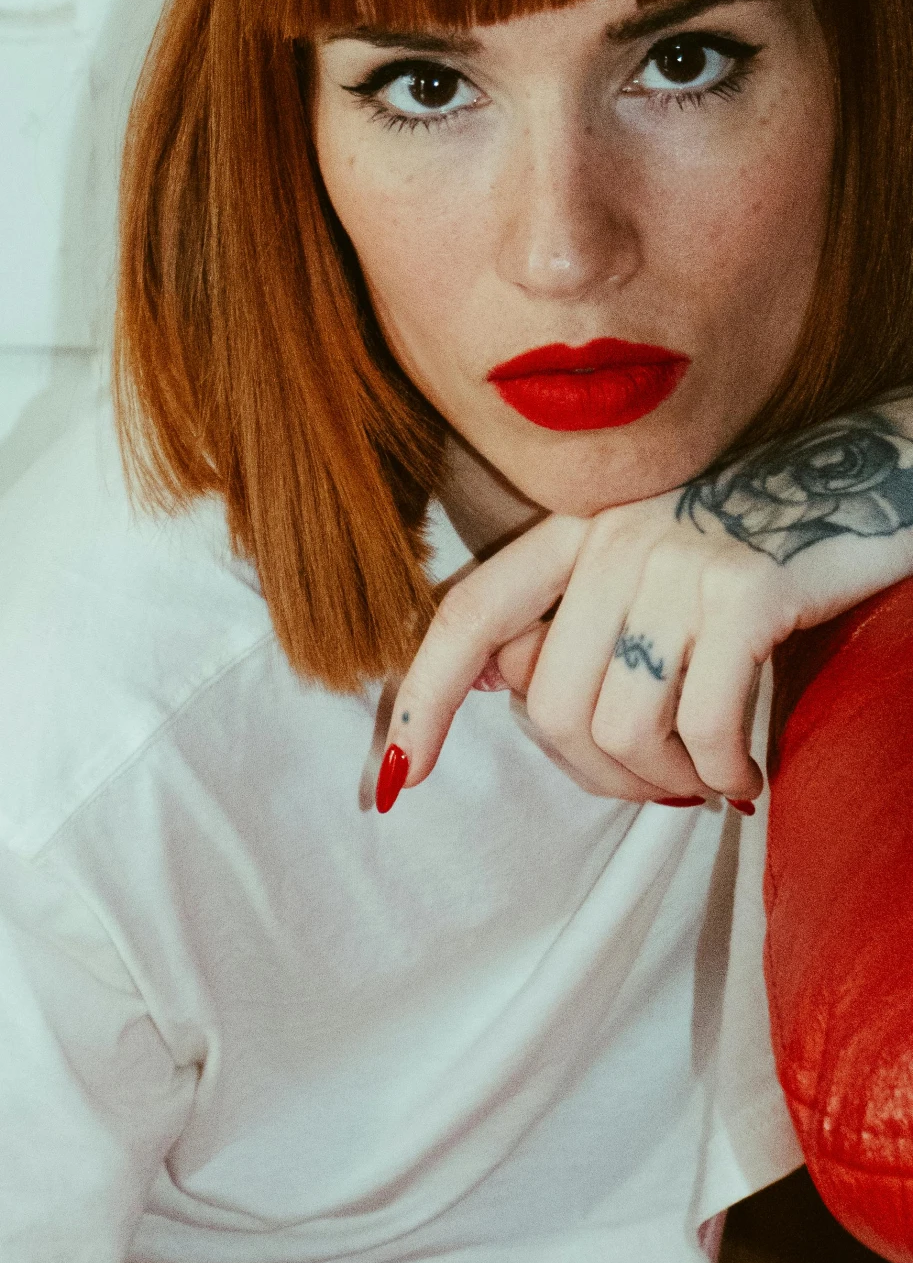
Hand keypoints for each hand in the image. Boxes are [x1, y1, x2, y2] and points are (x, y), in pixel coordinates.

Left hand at [383, 401, 912, 805]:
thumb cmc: (755, 539)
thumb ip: (575, 613)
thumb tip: (505, 688)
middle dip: (598, 775)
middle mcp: (612, 534)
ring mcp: (677, 560)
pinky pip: (702, 728)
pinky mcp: (746, 593)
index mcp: (574, 526)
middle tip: (654, 787)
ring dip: (664, 781)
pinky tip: (745, 775)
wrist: (877, 475)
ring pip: (621, 727)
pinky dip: (721, 774)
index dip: (424, 698)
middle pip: (551, 705)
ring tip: (703, 777)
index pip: (471, 613)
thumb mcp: (649, 563)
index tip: (398, 774)